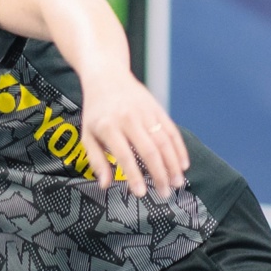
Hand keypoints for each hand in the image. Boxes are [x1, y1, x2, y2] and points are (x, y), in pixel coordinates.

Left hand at [78, 73, 188, 199]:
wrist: (107, 76)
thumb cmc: (96, 110)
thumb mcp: (87, 134)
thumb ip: (96, 160)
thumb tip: (105, 185)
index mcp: (108, 126)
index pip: (124, 155)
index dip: (134, 176)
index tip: (141, 194)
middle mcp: (129, 118)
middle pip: (149, 150)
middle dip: (159, 174)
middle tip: (165, 193)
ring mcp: (146, 113)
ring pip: (164, 142)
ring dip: (173, 164)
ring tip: (177, 183)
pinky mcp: (157, 109)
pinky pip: (172, 131)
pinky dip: (179, 149)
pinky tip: (183, 164)